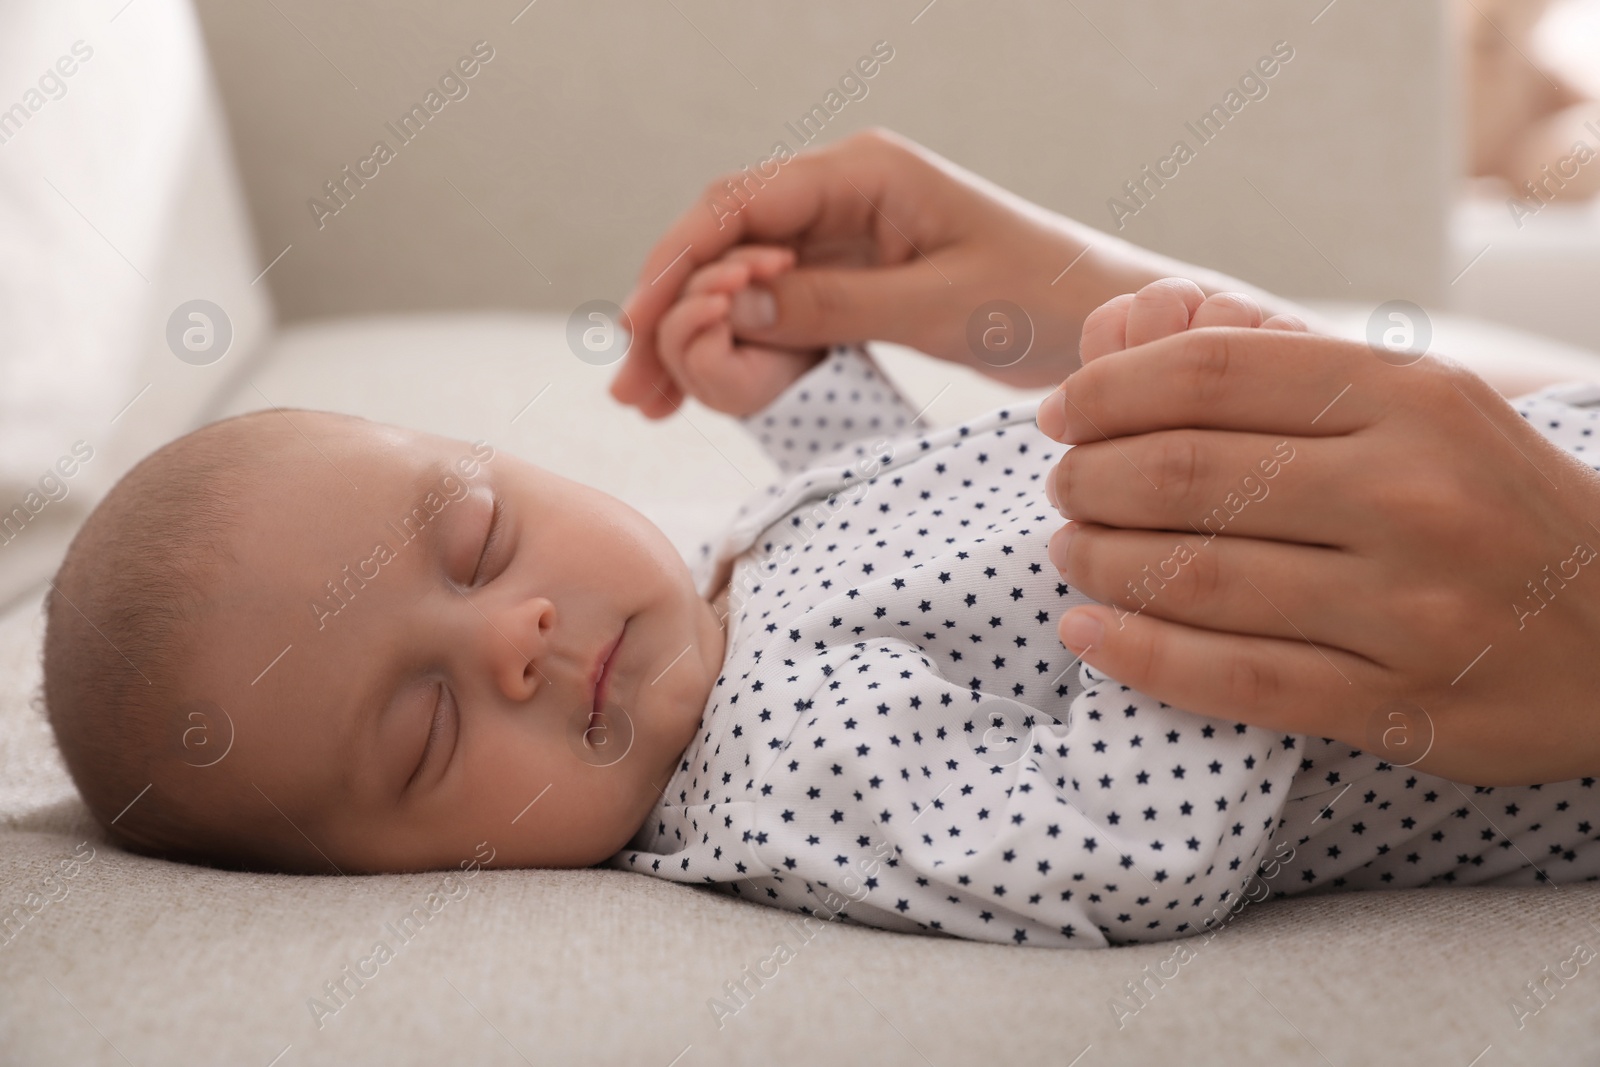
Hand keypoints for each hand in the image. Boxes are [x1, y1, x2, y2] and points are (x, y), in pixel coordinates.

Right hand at [610, 128, 1304, 418]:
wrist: (1104, 315)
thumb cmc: (1040, 296)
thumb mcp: (936, 306)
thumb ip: (832, 303)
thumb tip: (729, 306)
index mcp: (861, 172)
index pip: (738, 206)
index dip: (677, 264)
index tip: (636, 326)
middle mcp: (842, 193)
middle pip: (724, 243)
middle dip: (669, 310)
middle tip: (629, 387)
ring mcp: (846, 236)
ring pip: (741, 280)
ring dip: (692, 337)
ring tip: (646, 402)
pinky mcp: (856, 278)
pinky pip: (778, 307)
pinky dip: (738, 347)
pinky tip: (700, 391)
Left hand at [1036, 282, 1599, 784]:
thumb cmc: (1491, 499)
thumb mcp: (1416, 403)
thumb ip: (1274, 361)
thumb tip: (1122, 324)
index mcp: (1410, 397)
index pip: (1207, 373)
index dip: (1106, 390)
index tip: (1061, 412)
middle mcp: (1410, 495)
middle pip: (1182, 474)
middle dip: (1088, 478)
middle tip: (1063, 485)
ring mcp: (1407, 607)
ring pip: (1193, 578)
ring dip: (1098, 562)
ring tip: (1070, 550)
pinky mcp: (1398, 705)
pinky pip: (1232, 678)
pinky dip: (1137, 654)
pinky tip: (1087, 631)